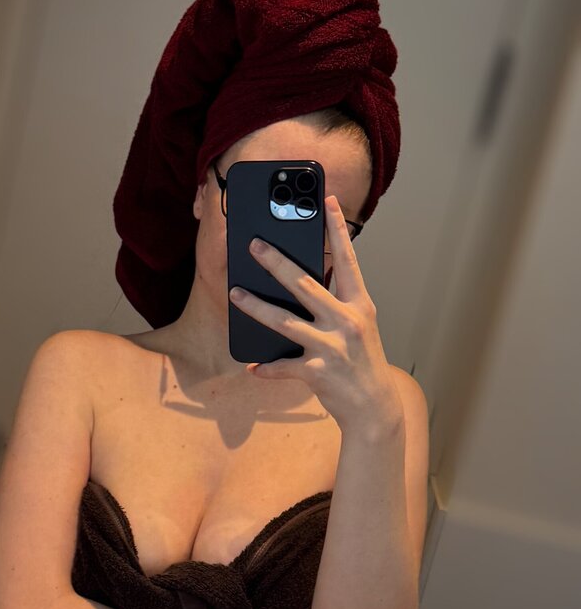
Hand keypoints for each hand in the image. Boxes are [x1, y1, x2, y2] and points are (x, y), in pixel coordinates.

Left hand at [228, 195, 403, 435]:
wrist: (374, 407)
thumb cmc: (362, 363)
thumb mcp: (358, 327)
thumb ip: (336, 305)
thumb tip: (301, 284)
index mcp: (359, 306)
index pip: (348, 261)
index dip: (337, 230)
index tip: (327, 201)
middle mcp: (346, 321)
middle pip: (304, 285)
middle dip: (276, 262)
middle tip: (254, 245)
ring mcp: (331, 347)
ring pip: (284, 321)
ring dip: (255, 307)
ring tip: (235, 293)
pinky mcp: (317, 372)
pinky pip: (283, 366)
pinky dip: (267, 367)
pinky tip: (253, 365)